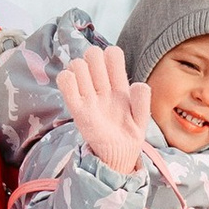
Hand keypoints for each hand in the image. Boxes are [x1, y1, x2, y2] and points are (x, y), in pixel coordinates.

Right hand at [58, 42, 153, 178]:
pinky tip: (76, 90)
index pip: (112, 54)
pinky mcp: (77, 109)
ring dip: (81, 70)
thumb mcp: (142, 118)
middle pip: (92, 54)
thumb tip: (138, 84)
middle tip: (100, 80)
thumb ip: (143, 100)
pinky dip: (67, 79)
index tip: (115, 73)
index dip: (112, 56)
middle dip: (95, 60)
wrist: (119, 155)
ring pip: (77, 64)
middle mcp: (101, 86)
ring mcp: (88, 96)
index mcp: (119, 85)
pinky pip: (65, 83)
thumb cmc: (130, 135)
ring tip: (89, 89)